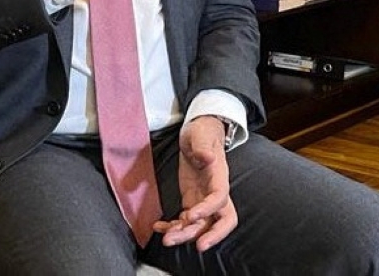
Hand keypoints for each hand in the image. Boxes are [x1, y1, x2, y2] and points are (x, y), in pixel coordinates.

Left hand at [154, 116, 236, 250]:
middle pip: (216, 221)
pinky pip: (185, 219)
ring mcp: (203, 199)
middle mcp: (214, 193)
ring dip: (184, 234)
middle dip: (205, 235)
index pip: (219, 199)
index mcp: (219, 177)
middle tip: (192, 246)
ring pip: (199, 225)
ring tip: (166, 239)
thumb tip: (207, 157)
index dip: (207, 210)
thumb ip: (202, 146)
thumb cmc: (202, 133)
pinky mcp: (192, 200)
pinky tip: (158, 227)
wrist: (199, 133)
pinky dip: (173, 226)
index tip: (190, 215)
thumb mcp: (200, 134)